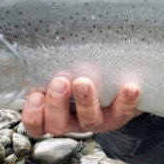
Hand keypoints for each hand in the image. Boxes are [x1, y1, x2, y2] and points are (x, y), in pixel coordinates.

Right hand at [21, 77, 141, 137]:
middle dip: (56, 105)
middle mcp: (74, 121)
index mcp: (55, 114)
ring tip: (84, 82)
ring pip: (89, 120)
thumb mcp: (62, 72)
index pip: (36, 124)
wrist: (120, 87)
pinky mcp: (119, 116)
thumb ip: (48, 66)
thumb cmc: (83, 76)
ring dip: (85, 102)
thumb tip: (33, 39)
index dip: (32, 115)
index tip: (35, 95)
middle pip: (58, 125)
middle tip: (60, 82)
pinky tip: (130, 87)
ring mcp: (97, 121)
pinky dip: (125, 100)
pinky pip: (123, 112)